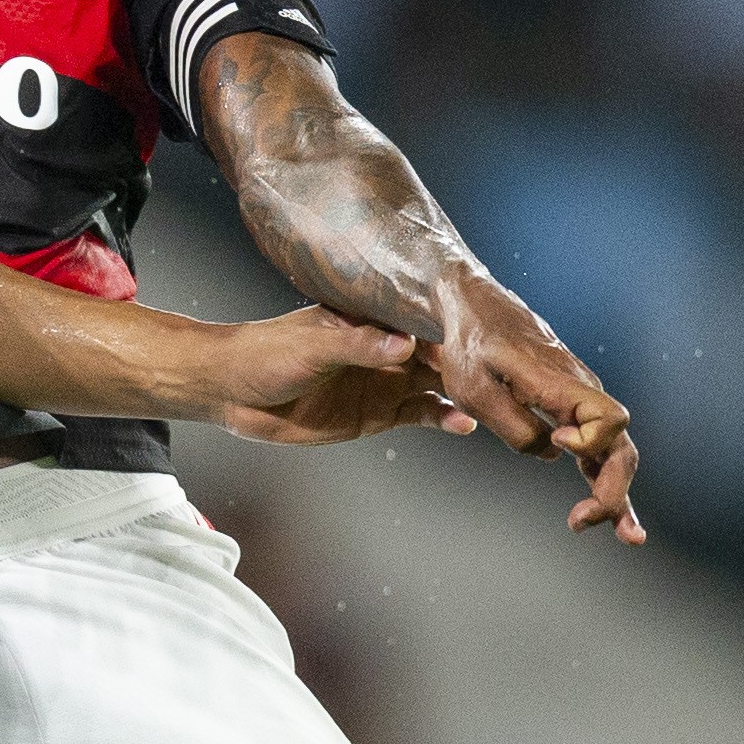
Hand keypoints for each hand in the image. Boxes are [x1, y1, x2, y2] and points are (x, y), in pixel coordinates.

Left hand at [200, 311, 468, 448]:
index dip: (457, 327)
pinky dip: (444, 419)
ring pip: (438, 386)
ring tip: (492, 405)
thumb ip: (359, 346)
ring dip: (464, 393)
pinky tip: (464, 424)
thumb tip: (404, 344)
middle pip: (441, 354)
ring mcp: (384, 381)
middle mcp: (386, 349)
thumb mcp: (313, 346)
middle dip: (472, 362)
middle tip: (510, 374)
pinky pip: (421, 415)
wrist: (233, 392)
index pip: (424, 321)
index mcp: (373, 320)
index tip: (490, 334)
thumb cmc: (267, 354)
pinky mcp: (377, 414)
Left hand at [425, 278, 641, 539]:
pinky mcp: (570, 412)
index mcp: (561, 382)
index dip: (593, 439)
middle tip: (581, 521)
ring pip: (615, 452)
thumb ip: (514, 425)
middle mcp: (581, 391)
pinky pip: (598, 450)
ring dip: (618, 494)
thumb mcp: (474, 388)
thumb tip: (550, 453)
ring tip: (627, 536)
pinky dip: (606, 483)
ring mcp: (580, 402)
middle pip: (620, 444)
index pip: (608, 416)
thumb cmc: (470, 346)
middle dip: (613, 488)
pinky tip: (610, 517)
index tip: (559, 443)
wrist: (475, 308)